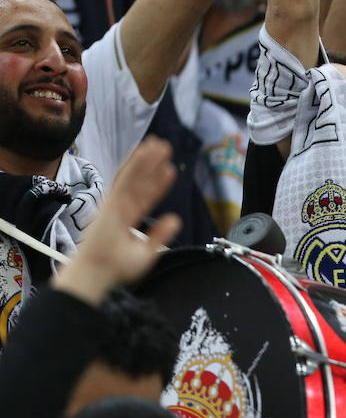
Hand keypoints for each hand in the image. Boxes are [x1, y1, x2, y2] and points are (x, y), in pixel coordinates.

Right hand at [50, 138, 179, 304]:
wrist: (98, 273)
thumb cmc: (116, 269)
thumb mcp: (146, 252)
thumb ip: (160, 235)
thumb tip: (175, 219)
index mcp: (127, 220)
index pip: (147, 197)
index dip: (158, 184)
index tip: (170, 170)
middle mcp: (121, 208)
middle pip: (140, 182)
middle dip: (152, 165)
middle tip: (164, 147)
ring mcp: (115, 203)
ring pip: (134, 176)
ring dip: (146, 159)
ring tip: (158, 143)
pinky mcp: (110, 201)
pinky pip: (124, 180)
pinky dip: (134, 165)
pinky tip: (144, 152)